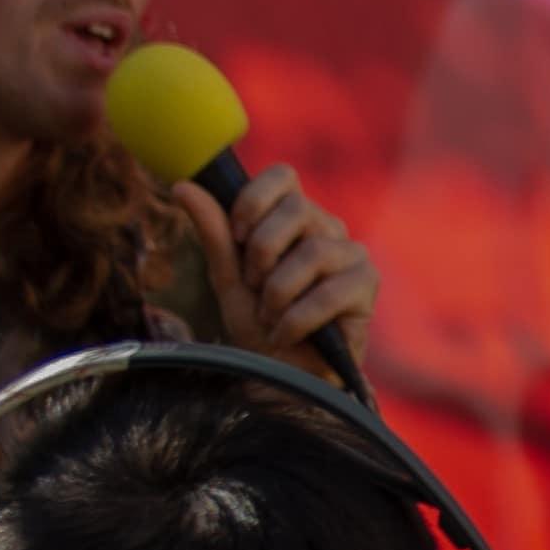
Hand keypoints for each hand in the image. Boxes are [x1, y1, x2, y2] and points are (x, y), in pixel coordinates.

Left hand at [175, 168, 377, 377]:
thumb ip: (214, 232)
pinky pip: (329, 293)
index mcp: (295, 217)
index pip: (283, 175)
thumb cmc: (259, 325)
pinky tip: (286, 334)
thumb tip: (183, 186)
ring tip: (270, 318)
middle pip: (298, 209)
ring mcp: (352, 255)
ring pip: (313, 253)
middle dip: (263, 251)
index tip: (237, 237)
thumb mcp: (228, 277)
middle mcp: (328, 229)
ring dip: (279, 293)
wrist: (282, 374)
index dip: (255, 201)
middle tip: (254, 286)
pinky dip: (297, 319)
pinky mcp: (367, 286)